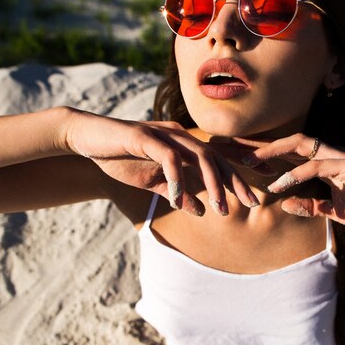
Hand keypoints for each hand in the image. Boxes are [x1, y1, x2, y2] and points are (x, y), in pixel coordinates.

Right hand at [64, 109, 258, 215]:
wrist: (86, 140)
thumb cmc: (121, 159)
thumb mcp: (153, 183)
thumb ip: (177, 194)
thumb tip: (201, 211)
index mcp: (183, 145)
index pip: (218, 158)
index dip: (241, 172)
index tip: (259, 192)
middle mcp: (179, 136)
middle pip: (217, 157)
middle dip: (237, 181)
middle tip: (252, 203)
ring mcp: (163, 134)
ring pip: (199, 156)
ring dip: (213, 183)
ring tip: (221, 209)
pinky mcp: (144, 136)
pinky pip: (168, 157)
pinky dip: (177, 178)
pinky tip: (178, 199)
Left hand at [242, 134, 344, 232]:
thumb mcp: (335, 212)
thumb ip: (313, 207)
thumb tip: (286, 205)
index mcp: (326, 165)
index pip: (290, 153)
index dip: (265, 154)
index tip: (239, 158)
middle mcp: (331, 155)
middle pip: (289, 142)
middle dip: (261, 145)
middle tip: (234, 151)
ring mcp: (342, 158)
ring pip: (301, 145)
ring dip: (273, 154)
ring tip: (249, 164)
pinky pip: (319, 166)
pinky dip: (297, 174)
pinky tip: (280, 184)